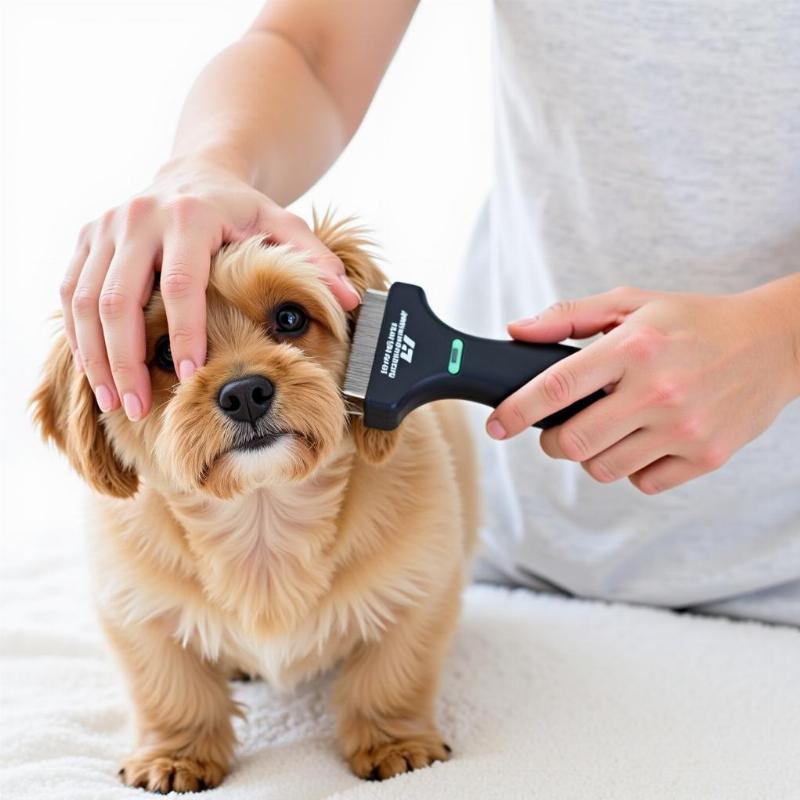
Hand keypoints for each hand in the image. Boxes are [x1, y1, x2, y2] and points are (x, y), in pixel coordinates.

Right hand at [60, 156, 360, 420]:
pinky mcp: (87, 239)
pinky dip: (78, 336)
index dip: (183, 332)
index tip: (190, 375)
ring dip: (97, 355)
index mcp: (191, 216)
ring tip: (115, 401)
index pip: (181, 283)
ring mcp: (106, 228)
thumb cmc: (241, 210)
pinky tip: (95, 372)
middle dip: (127, 358)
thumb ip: (313, 260)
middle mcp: (140, 218)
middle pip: (120, 298)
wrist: (194, 172)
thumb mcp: (283, 225)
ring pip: (86, 300)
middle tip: (139, 406)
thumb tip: (351, 301)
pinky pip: (70, 292)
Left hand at [485, 284, 799, 493]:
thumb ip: (569, 316)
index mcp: (633, 347)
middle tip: (558, 430)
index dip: (516, 411)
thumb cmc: (694, 322)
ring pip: (603, 469)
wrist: (774, 343)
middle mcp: (658, 390)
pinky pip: (643, 482)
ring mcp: (684, 429)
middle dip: (552, 441)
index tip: (496, 424)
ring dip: (592, 455)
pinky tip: (645, 439)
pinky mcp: (706, 457)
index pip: (556, 387)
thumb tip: (516, 331)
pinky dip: (633, 468)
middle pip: (573, 442)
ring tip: (608, 429)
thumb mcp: (632, 303)